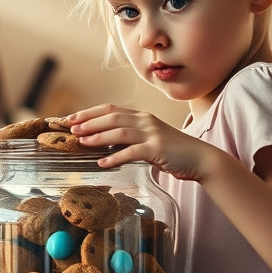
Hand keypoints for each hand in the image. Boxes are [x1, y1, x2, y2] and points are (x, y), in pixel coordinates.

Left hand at [68, 104, 220, 180]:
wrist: (199, 158)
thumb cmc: (172, 151)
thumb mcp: (148, 139)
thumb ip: (129, 138)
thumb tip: (104, 143)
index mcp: (142, 116)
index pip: (111, 109)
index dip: (90, 112)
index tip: (72, 118)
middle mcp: (146, 121)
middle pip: (112, 117)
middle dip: (89, 122)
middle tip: (71, 129)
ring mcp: (152, 134)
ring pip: (119, 131)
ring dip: (98, 136)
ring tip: (82, 142)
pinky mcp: (157, 149)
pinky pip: (132, 152)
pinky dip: (115, 157)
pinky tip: (102, 163)